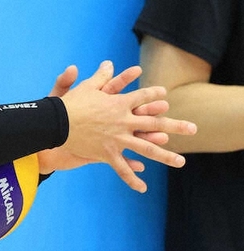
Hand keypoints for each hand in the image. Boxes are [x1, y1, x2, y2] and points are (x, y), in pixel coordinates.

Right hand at [51, 61, 195, 191]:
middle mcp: (123, 122)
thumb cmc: (69, 104)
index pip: (142, 97)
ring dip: (165, 155)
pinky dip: (132, 178)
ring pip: (146, 148)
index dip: (154, 95)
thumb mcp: (86, 88)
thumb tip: (109, 63)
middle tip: (193, 129)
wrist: (55, 123)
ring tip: (182, 162)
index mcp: (119, 104)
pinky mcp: (106, 153)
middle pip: (155, 123)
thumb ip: (101, 77)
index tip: (165, 95)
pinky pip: (122, 168)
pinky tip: (144, 187)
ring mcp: (117, 139)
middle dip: (176, 126)